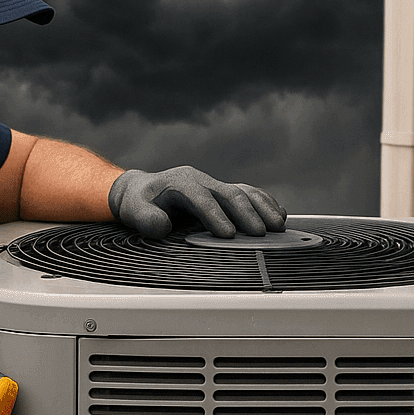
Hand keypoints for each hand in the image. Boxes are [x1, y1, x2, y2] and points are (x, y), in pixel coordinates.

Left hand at [109, 166, 286, 240]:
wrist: (142, 191)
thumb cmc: (139, 203)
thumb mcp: (134, 210)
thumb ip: (146, 219)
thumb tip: (163, 226)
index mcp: (181, 182)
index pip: (201, 197)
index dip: (215, 215)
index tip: (228, 234)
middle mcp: (201, 180)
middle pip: (228, 193)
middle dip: (246, 213)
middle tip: (260, 234)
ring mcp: (214, 185)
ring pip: (243, 192)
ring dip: (262, 207)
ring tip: (279, 225)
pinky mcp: (222, 192)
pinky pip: (248, 194)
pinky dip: (265, 203)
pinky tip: (279, 214)